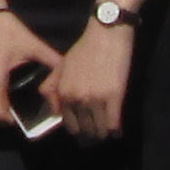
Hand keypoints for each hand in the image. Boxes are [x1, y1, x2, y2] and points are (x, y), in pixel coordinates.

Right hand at [0, 9, 57, 130]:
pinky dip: (1, 103)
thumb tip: (68, 79)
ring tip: (27, 111)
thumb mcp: (34, 46)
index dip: (15, 123)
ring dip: (6, 111)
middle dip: (14, 119)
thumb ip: (53, 62)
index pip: (1, 114)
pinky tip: (17, 98)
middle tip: (34, 119)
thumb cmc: (11, 32)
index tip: (33, 124)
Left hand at [46, 19, 136, 144]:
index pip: (69, 124)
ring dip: (103, 135)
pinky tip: (117, 132)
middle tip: (96, 137)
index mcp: (64, 93)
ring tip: (107, 133)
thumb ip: (52, 88)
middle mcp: (77, 99)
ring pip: (99, 130)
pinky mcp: (114, 97)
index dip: (78, 130)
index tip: (84, 132)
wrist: (106, 33)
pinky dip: (116, 131)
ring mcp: (96, 99)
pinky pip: (113, 124)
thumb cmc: (85, 48)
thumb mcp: (62, 67)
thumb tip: (55, 111)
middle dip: (90, 136)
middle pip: (84, 131)